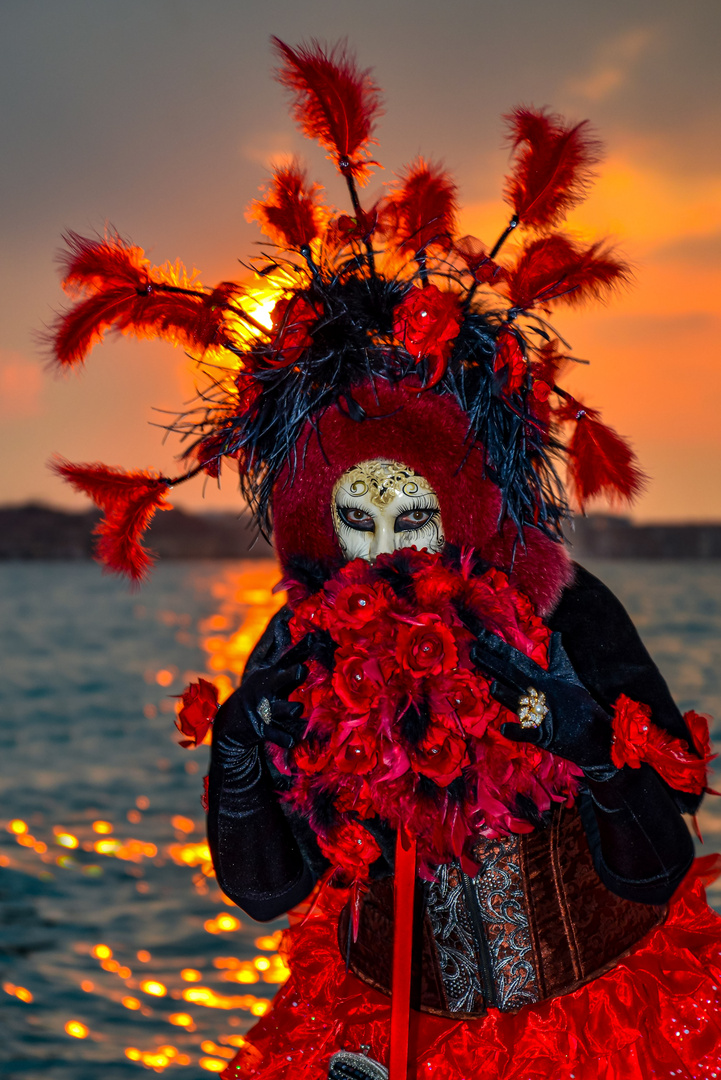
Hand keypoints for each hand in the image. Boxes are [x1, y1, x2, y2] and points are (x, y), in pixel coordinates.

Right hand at [213, 635, 311, 752]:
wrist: (232, 722)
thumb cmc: (257, 688)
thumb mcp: (265, 666)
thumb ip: (277, 644)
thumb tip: (285, 617)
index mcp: (272, 672)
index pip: (288, 658)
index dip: (301, 648)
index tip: (314, 637)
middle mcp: (268, 688)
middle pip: (281, 679)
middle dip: (291, 674)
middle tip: (302, 670)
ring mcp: (264, 709)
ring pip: (278, 709)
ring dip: (288, 709)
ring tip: (297, 708)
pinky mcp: (261, 729)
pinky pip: (274, 734)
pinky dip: (282, 738)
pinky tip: (293, 741)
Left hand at [468, 624, 615, 777]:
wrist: (598, 735)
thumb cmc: (581, 705)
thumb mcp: (569, 677)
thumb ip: (559, 656)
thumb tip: (557, 634)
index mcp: (543, 679)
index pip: (516, 660)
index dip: (498, 648)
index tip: (479, 636)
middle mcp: (540, 693)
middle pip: (512, 676)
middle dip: (492, 664)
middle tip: (473, 651)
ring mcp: (542, 714)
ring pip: (520, 702)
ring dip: (507, 695)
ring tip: (492, 687)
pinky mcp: (545, 735)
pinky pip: (528, 733)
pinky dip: (517, 731)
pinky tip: (503, 728)